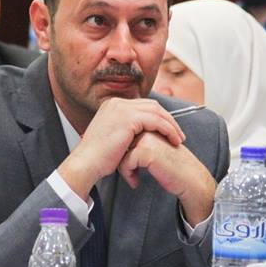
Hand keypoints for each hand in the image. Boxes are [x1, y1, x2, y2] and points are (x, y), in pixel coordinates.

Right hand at [58, 97, 184, 199]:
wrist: (86, 164)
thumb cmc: (98, 158)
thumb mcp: (113, 138)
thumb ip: (125, 131)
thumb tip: (139, 136)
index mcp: (112, 105)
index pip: (143, 105)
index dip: (159, 117)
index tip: (168, 130)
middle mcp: (117, 103)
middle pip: (152, 105)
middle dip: (168, 119)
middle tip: (178, 134)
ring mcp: (122, 108)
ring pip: (157, 111)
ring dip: (171, 125)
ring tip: (178, 139)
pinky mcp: (128, 118)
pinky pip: (156, 120)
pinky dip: (168, 130)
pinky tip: (173, 140)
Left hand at [118, 131, 215, 225]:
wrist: (191, 179)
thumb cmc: (176, 167)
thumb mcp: (159, 149)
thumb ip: (143, 142)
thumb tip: (122, 146)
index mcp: (153, 126)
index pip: (128, 135)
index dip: (126, 152)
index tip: (130, 166)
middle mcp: (149, 129)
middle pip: (123, 143)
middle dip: (123, 159)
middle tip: (131, 173)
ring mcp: (147, 139)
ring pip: (121, 152)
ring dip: (124, 168)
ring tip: (133, 177)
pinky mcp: (146, 151)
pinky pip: (125, 163)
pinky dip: (128, 175)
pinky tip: (136, 182)